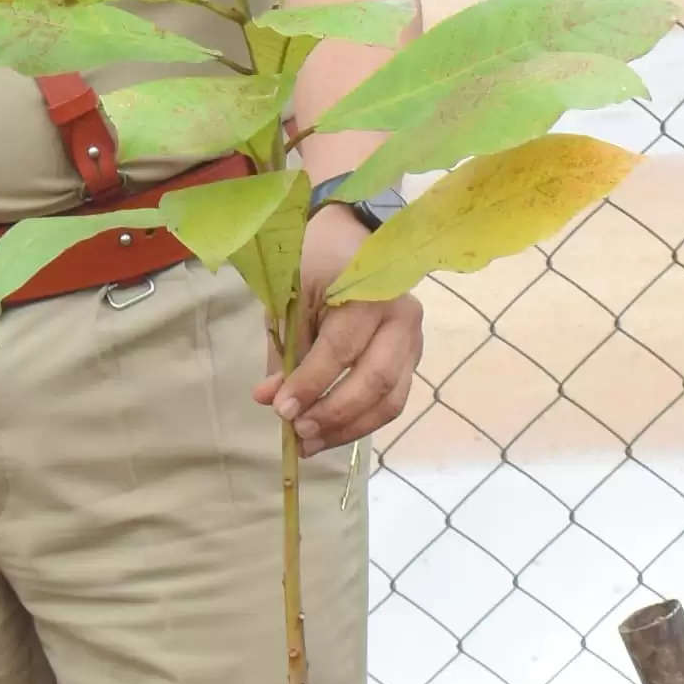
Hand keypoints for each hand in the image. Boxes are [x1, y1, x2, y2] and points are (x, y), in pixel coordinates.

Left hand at [257, 203, 423, 457]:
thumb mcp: (292, 300)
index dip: (310, 383)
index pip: (341, 349)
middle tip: (298, 431)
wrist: (350, 241)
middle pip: (375, 381)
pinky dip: (360, 423)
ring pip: (390, 401)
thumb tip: (270, 400)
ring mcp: (413, 342)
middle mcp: (402, 319)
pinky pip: (391, 401)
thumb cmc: (315, 266)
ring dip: (348, 429)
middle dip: (333, 414)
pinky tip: (329, 432)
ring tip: (309, 442)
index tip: (280, 409)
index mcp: (370, 292)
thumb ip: (285, 352)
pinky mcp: (411, 361)